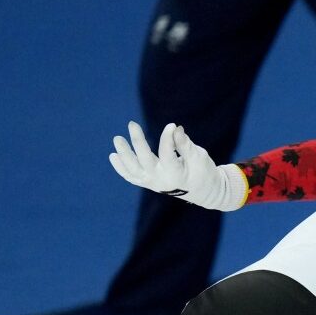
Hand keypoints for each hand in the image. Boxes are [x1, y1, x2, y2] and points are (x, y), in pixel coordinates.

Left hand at [107, 121, 246, 210]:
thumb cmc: (202, 171)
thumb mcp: (199, 157)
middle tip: (132, 124)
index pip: (167, 154)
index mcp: (177, 175)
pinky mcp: (148, 183)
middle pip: (145, 160)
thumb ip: (185, 144)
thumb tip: (176, 128)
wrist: (202, 191)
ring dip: (124, 154)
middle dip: (138, 141)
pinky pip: (131, 177)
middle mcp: (161, 180)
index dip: (167, 138)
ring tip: (117, 138)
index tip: (171, 125)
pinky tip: (113, 155)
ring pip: (133, 170)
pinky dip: (121, 167)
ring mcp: (152, 183)